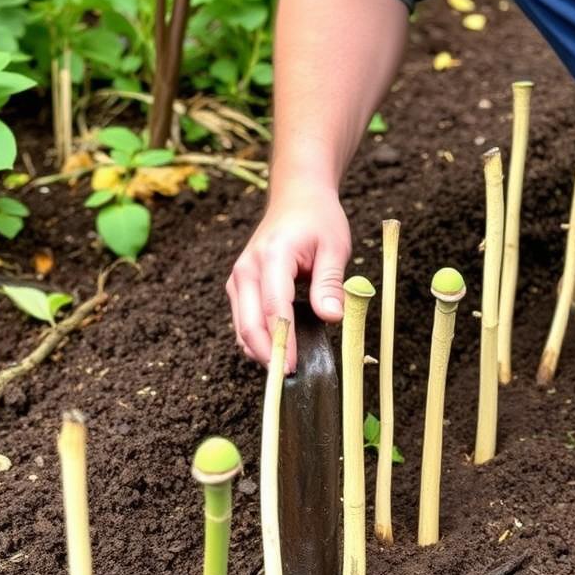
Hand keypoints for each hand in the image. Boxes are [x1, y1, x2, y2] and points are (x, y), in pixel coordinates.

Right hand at [226, 182, 350, 370]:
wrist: (297, 197)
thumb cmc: (318, 220)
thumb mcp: (335, 247)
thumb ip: (331, 283)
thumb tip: (332, 318)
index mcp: (272, 257)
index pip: (273, 309)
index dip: (283, 342)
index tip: (295, 366)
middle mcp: (247, 269)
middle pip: (249, 324)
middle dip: (268, 355)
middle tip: (289, 377)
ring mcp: (239, 278)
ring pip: (242, 326)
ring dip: (261, 351)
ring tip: (286, 369)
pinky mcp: (239, 287)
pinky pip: (243, 321)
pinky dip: (257, 340)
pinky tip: (279, 351)